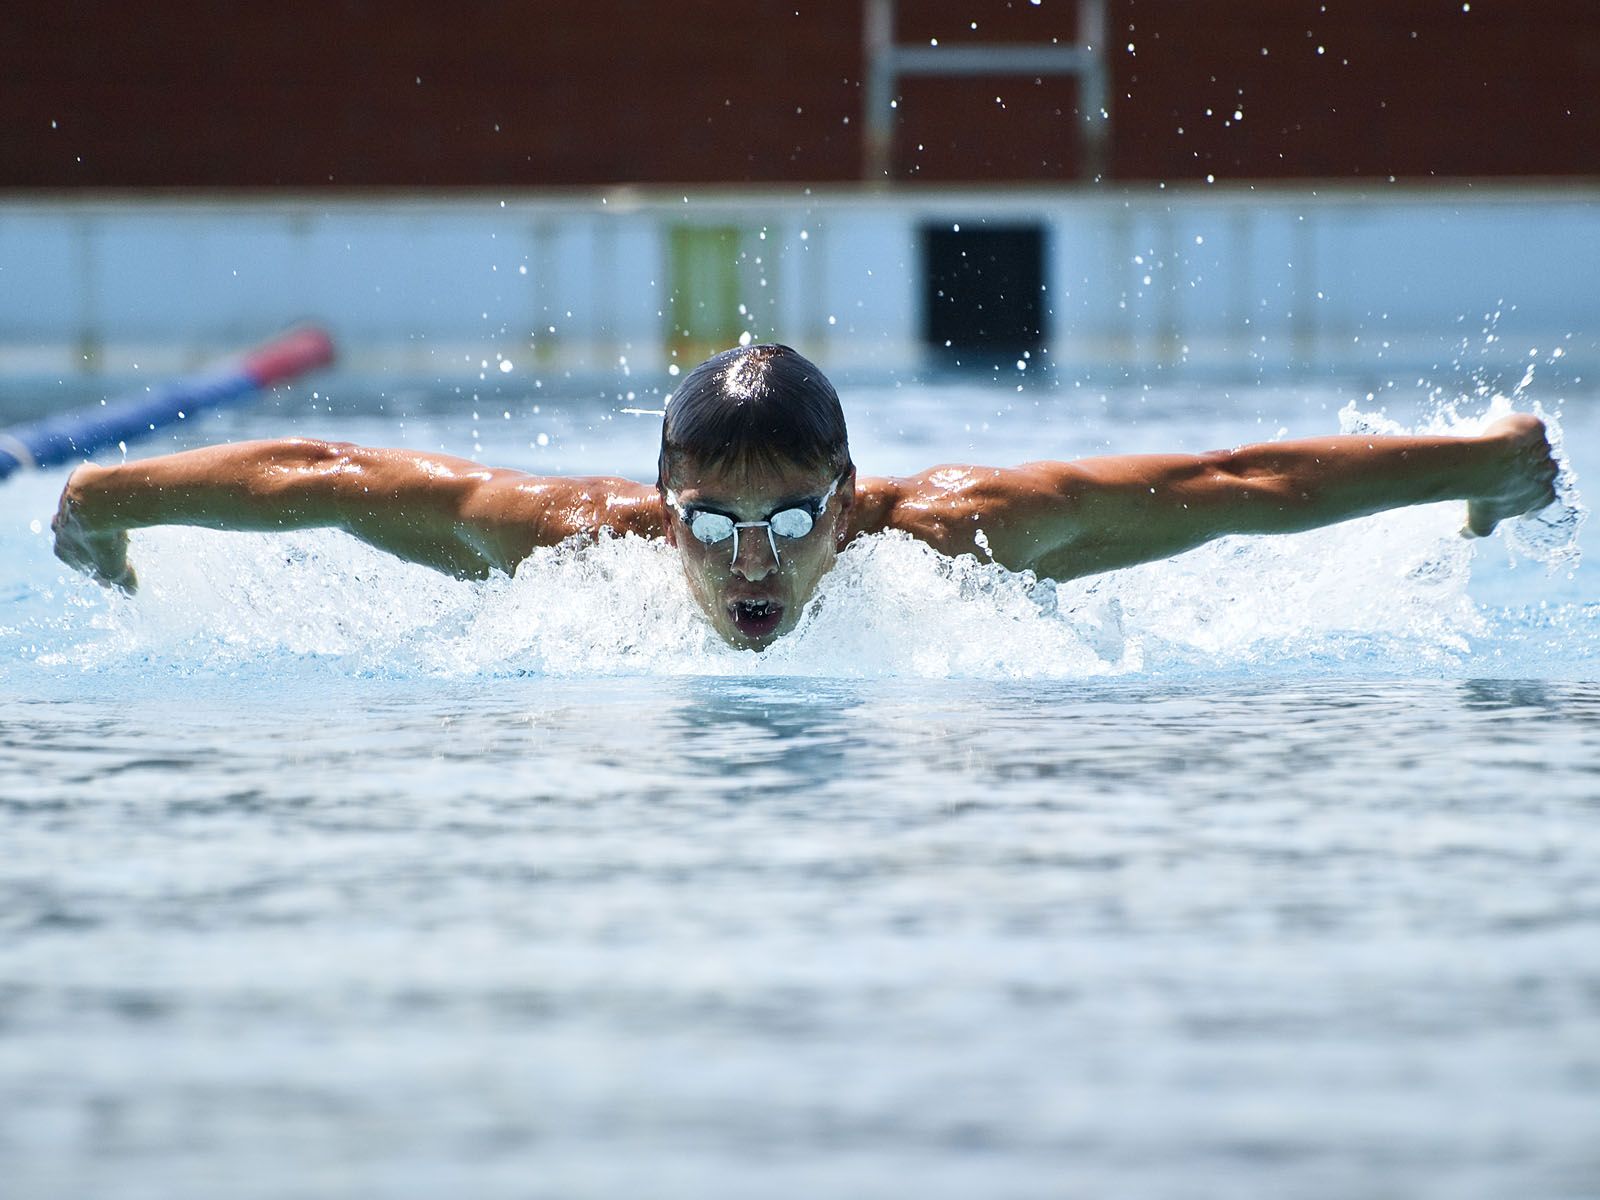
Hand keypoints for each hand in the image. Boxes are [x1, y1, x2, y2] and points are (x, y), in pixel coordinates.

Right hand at [52, 469, 137, 591]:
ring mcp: (66, 503)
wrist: (99, 501)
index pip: (77, 561)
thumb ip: (123, 581)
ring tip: (118, 517)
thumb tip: (131, 593)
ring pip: (81, 510)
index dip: (96, 565)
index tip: (112, 565)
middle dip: (89, 538)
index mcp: (62, 548)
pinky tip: (118, 493)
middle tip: (109, 539)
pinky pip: (91, 487)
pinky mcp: (78, 481)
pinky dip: (103, 491)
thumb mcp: (115, 567)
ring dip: (97, 514)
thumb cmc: (103, 538)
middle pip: (73, 534)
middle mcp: (59, 525)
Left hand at [1462, 414, 1559, 537]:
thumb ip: (1477, 529)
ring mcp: (1543, 449)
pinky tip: (1505, 431)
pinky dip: (1521, 429)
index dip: (1533, 501)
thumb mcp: (1480, 520)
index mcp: (1542, 496)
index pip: (1543, 499)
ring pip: (1537, 449)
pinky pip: (1530, 428)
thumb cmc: (1483, 494)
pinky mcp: (1535, 429)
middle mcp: (1548, 473)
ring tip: (1506, 450)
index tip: (1525, 504)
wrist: (1483, 464)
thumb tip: (1464, 534)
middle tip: (1512, 470)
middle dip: (1531, 471)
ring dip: (1525, 450)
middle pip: (1544, 471)